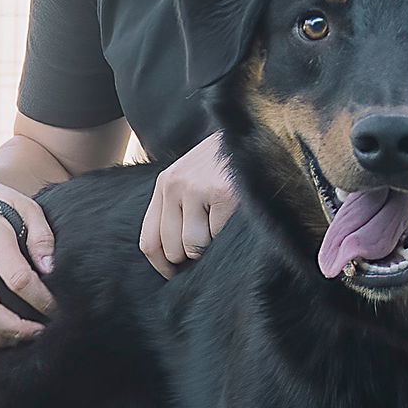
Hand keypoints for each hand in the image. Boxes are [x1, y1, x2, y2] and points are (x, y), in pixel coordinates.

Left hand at [138, 132, 237, 277]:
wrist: (258, 131)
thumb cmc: (229, 164)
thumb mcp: (194, 179)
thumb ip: (179, 208)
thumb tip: (175, 258)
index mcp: (165, 184)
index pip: (149, 240)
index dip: (162, 266)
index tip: (176, 276)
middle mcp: (175, 185)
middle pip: (172, 249)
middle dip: (192, 257)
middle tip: (212, 243)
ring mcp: (197, 189)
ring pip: (194, 247)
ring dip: (212, 246)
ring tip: (225, 224)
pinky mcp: (222, 194)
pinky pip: (218, 237)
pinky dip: (229, 235)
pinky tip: (236, 216)